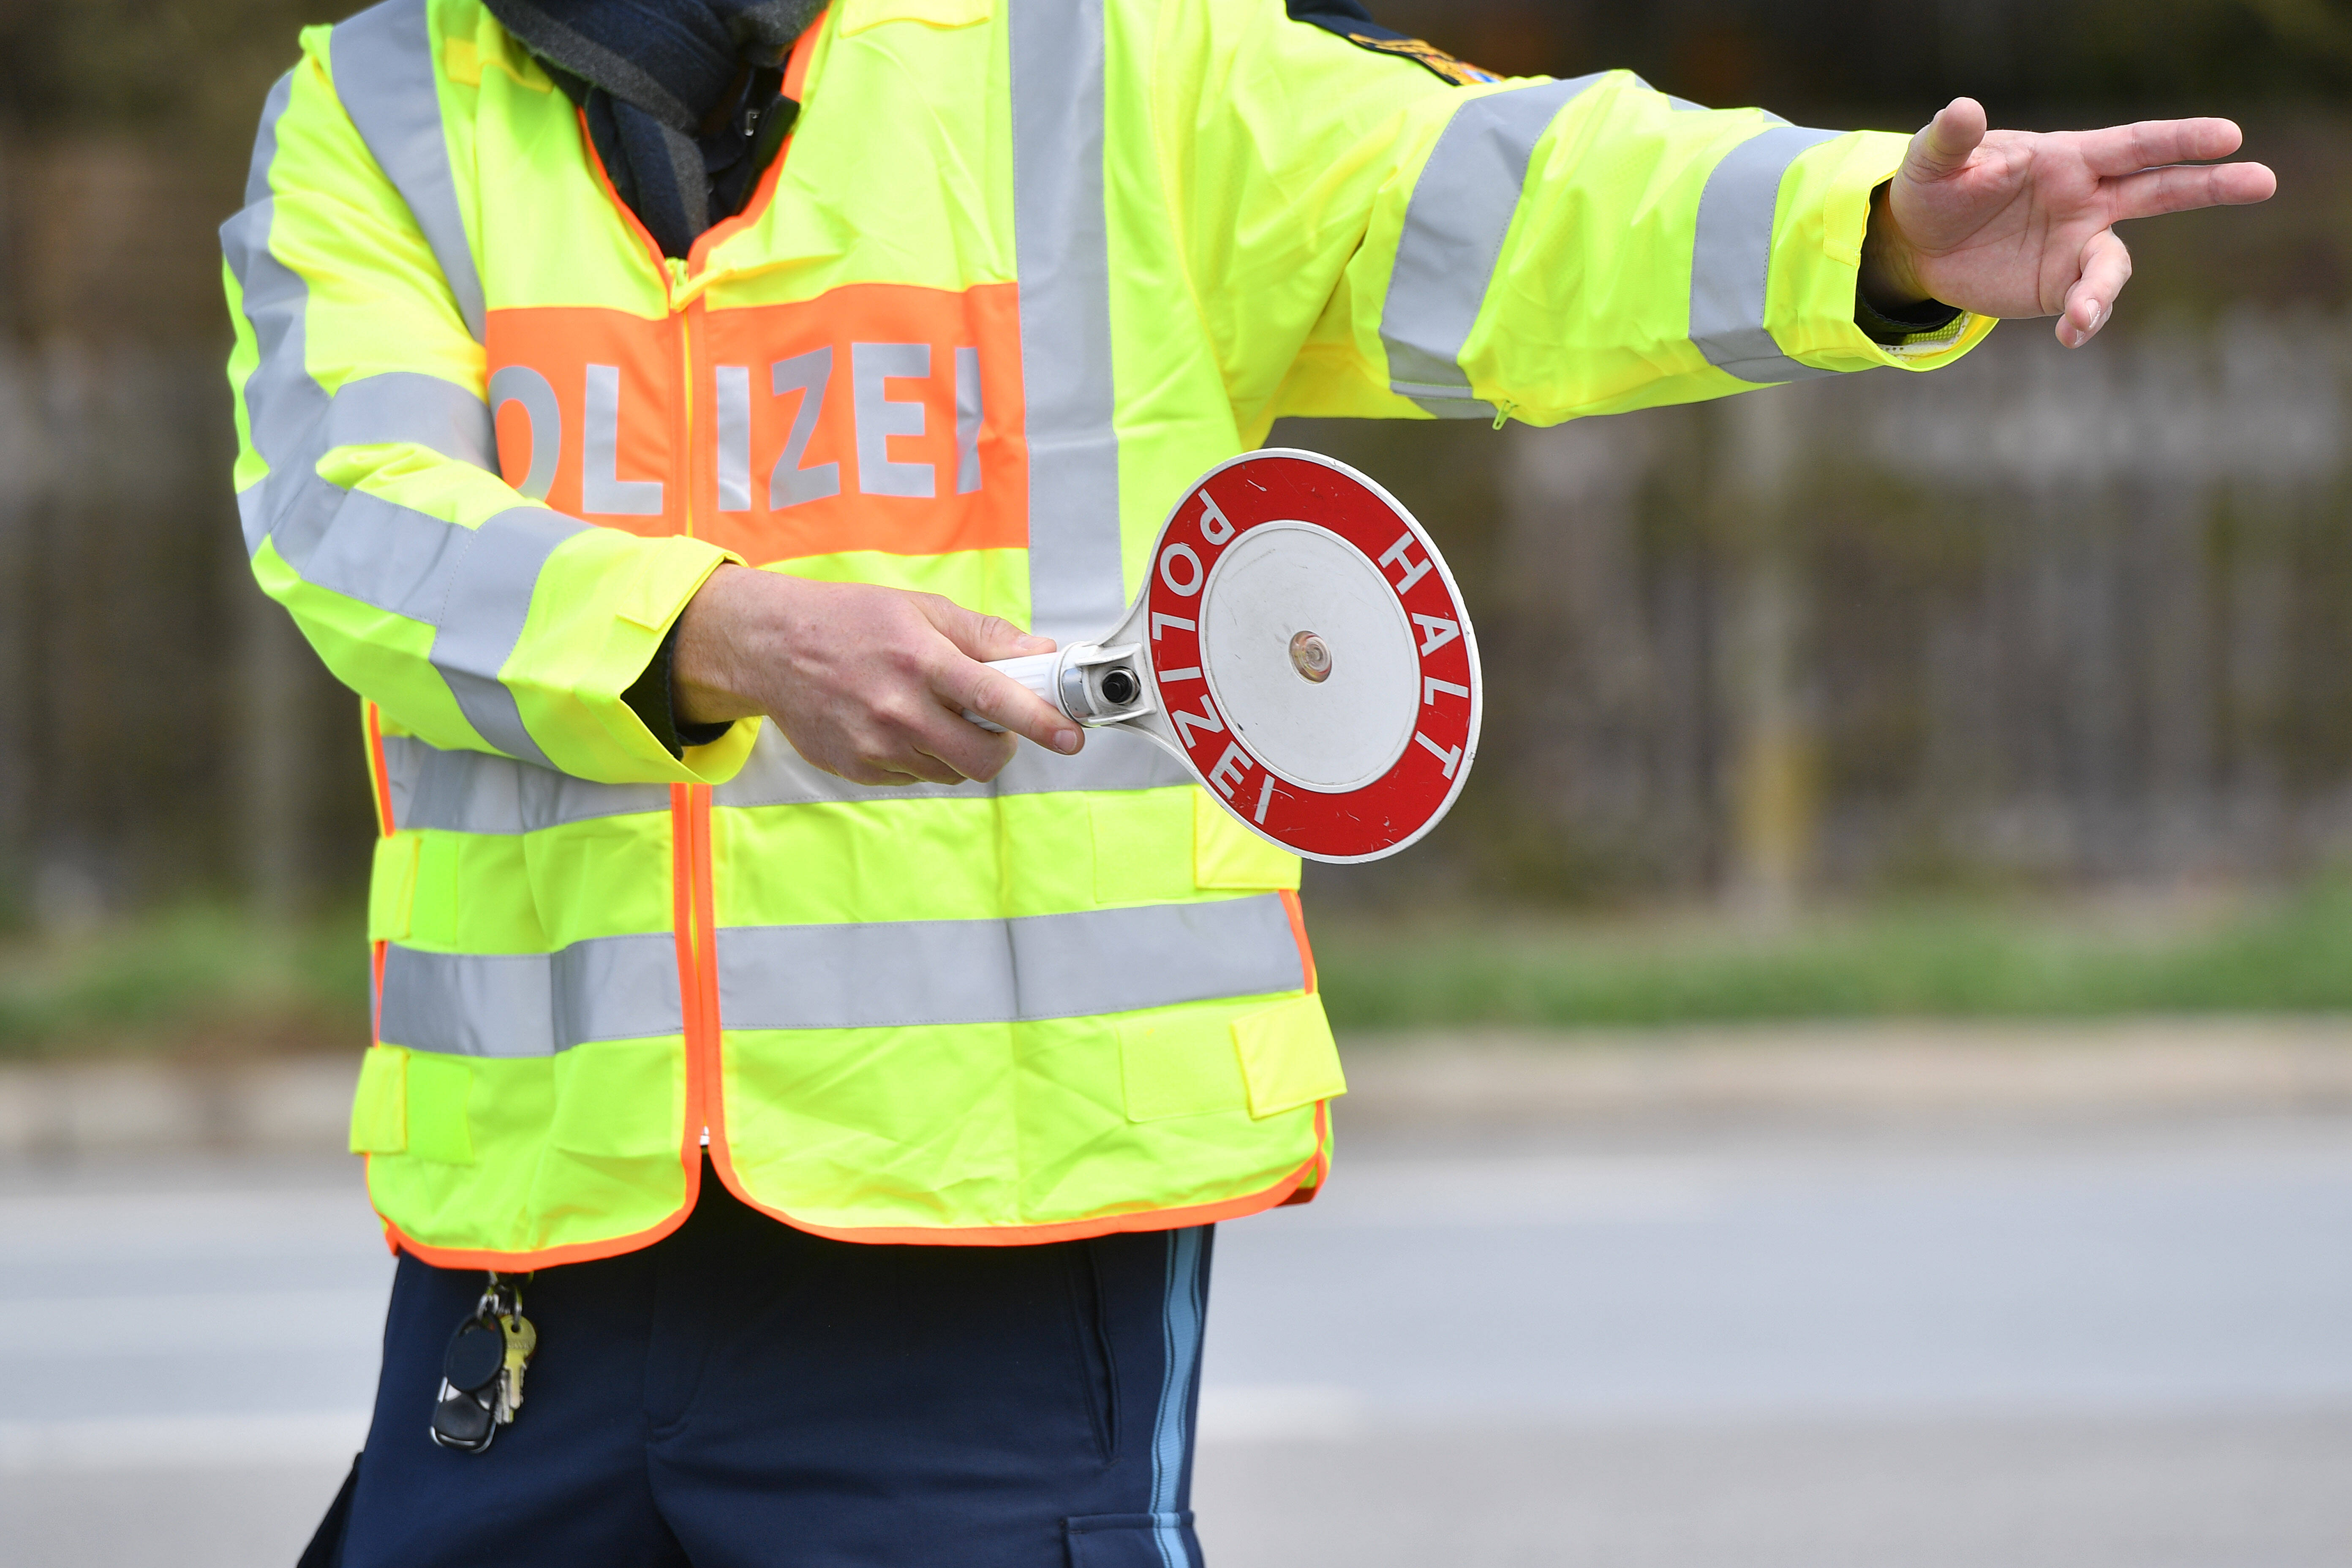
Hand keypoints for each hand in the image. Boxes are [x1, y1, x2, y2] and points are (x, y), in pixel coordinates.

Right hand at [671, 565, 1081, 785]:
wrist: (771, 647)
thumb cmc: (850, 621)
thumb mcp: (920, 610)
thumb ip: (984, 636)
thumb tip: (1041, 652)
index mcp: (921, 659)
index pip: (996, 698)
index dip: (1040, 721)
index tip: (1071, 735)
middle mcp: (899, 708)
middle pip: (982, 758)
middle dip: (1002, 746)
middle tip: (993, 724)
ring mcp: (876, 744)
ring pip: (951, 772)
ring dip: (958, 750)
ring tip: (931, 712)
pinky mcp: (858, 768)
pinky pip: (916, 777)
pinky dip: (921, 757)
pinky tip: (897, 723)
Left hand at [1859, 98, 2275, 347]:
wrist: (1914, 244)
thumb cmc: (1932, 189)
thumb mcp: (1931, 160)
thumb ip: (1952, 138)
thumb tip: (1964, 109)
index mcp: (2066, 158)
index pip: (2134, 144)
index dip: (2180, 139)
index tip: (2228, 135)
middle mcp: (2085, 199)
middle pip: (2160, 188)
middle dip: (2210, 184)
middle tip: (2263, 180)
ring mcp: (2076, 244)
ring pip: (2114, 264)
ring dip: (2104, 289)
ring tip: (2080, 315)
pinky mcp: (2058, 286)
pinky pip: (2086, 303)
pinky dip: (2085, 318)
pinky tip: (2070, 334)